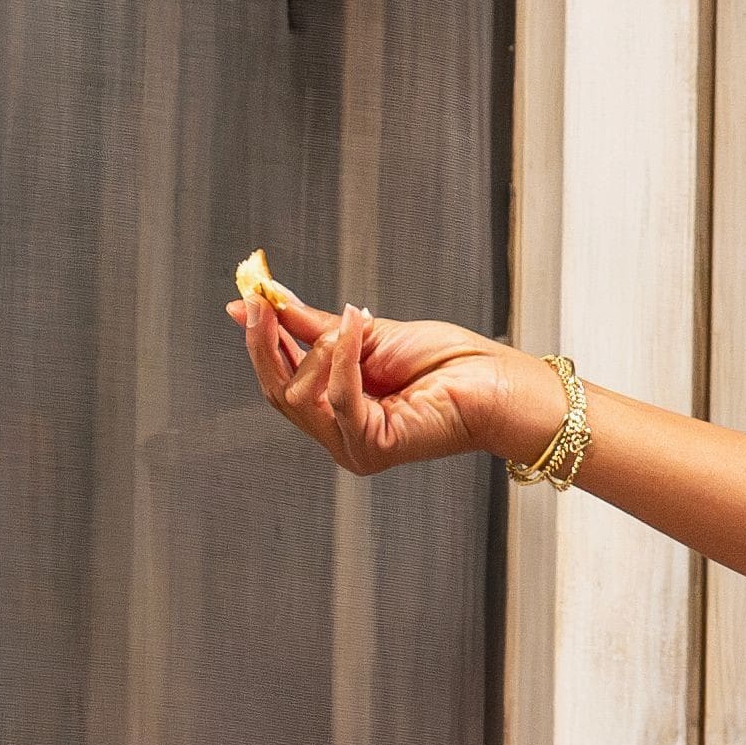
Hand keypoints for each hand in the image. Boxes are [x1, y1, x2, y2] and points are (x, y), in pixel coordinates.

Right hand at [231, 269, 551, 479]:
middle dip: (266, 343)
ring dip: (323, 348)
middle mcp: (339, 436)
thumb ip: (310, 326)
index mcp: (336, 412)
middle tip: (262, 300)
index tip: (249, 296)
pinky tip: (357, 326)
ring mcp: (353, 447)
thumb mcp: (366, 334)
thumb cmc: (446, 362)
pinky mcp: (372, 448)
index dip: (260, 338)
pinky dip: (344, 359)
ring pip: (300, 397)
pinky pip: (338, 399)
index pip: (280, 379)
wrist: (496, 380)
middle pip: (277, 393)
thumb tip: (252, 303)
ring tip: (354, 321)